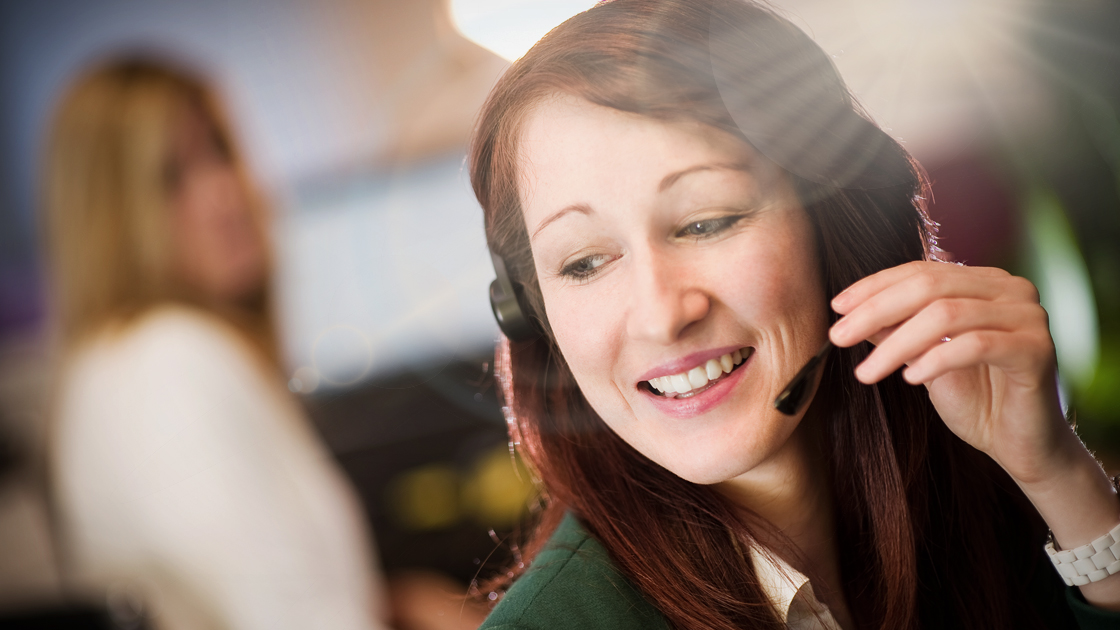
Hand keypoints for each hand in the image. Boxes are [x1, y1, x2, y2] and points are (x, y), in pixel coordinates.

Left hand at [828, 260, 1071, 484]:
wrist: (1020, 445)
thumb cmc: (974, 399)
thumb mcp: (922, 358)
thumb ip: (895, 330)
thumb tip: (849, 311)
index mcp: (984, 282)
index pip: (921, 271)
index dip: (874, 287)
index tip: (836, 307)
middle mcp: (1011, 289)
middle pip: (929, 287)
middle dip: (876, 311)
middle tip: (838, 337)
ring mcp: (1028, 316)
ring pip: (947, 314)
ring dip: (896, 344)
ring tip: (866, 373)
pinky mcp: (1037, 349)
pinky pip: (976, 345)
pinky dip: (935, 359)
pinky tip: (910, 378)